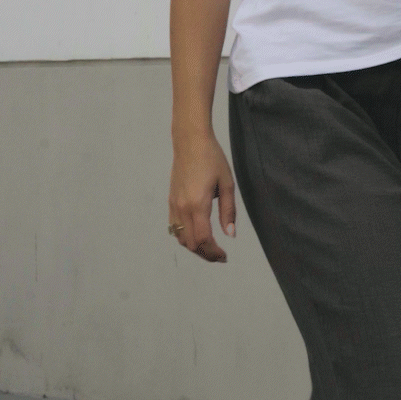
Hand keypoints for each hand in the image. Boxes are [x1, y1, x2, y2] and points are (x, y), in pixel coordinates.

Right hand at [168, 134, 235, 262]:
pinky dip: (185, 238)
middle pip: (191, 243)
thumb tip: (230, 234)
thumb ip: (228, 211)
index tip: (225, 257)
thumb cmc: (212, 159)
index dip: (214, 253)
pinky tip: (197, 235)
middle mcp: (182, 208)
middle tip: (220, 257)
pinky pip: (175, 228)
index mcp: (198, 205)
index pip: (203, 239)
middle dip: (206, 254)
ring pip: (180, 238)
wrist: (190, 142)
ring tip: (210, 248)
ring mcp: (174, 205)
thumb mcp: (227, 184)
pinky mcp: (171, 201)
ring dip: (195, 248)